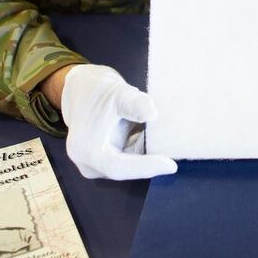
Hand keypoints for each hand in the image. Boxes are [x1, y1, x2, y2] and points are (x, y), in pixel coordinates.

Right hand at [61, 64, 177, 180]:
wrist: (82, 88)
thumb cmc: (98, 90)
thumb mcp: (119, 93)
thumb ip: (135, 104)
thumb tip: (153, 114)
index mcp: (87, 151)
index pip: (119, 168)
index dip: (146, 168)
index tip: (171, 165)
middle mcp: (89, 163)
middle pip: (127, 168)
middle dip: (151, 157)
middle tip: (175, 143)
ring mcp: (97, 164)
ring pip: (130, 163)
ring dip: (147, 148)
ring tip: (161, 129)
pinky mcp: (106, 160)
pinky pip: (129, 158)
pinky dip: (142, 145)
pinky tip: (148, 128)